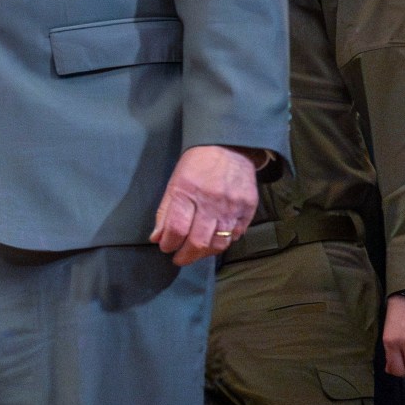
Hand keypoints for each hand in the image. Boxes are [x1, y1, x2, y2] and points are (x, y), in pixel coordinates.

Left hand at [151, 146, 259, 266]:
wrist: (230, 146)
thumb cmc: (197, 164)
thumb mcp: (175, 181)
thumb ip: (165, 211)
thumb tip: (157, 238)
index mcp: (188, 191)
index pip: (176, 228)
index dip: (169, 244)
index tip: (166, 247)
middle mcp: (211, 201)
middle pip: (198, 241)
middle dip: (185, 256)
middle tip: (179, 258)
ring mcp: (232, 206)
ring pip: (218, 244)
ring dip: (205, 253)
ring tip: (197, 251)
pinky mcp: (248, 208)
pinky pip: (236, 235)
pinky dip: (225, 241)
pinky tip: (216, 239)